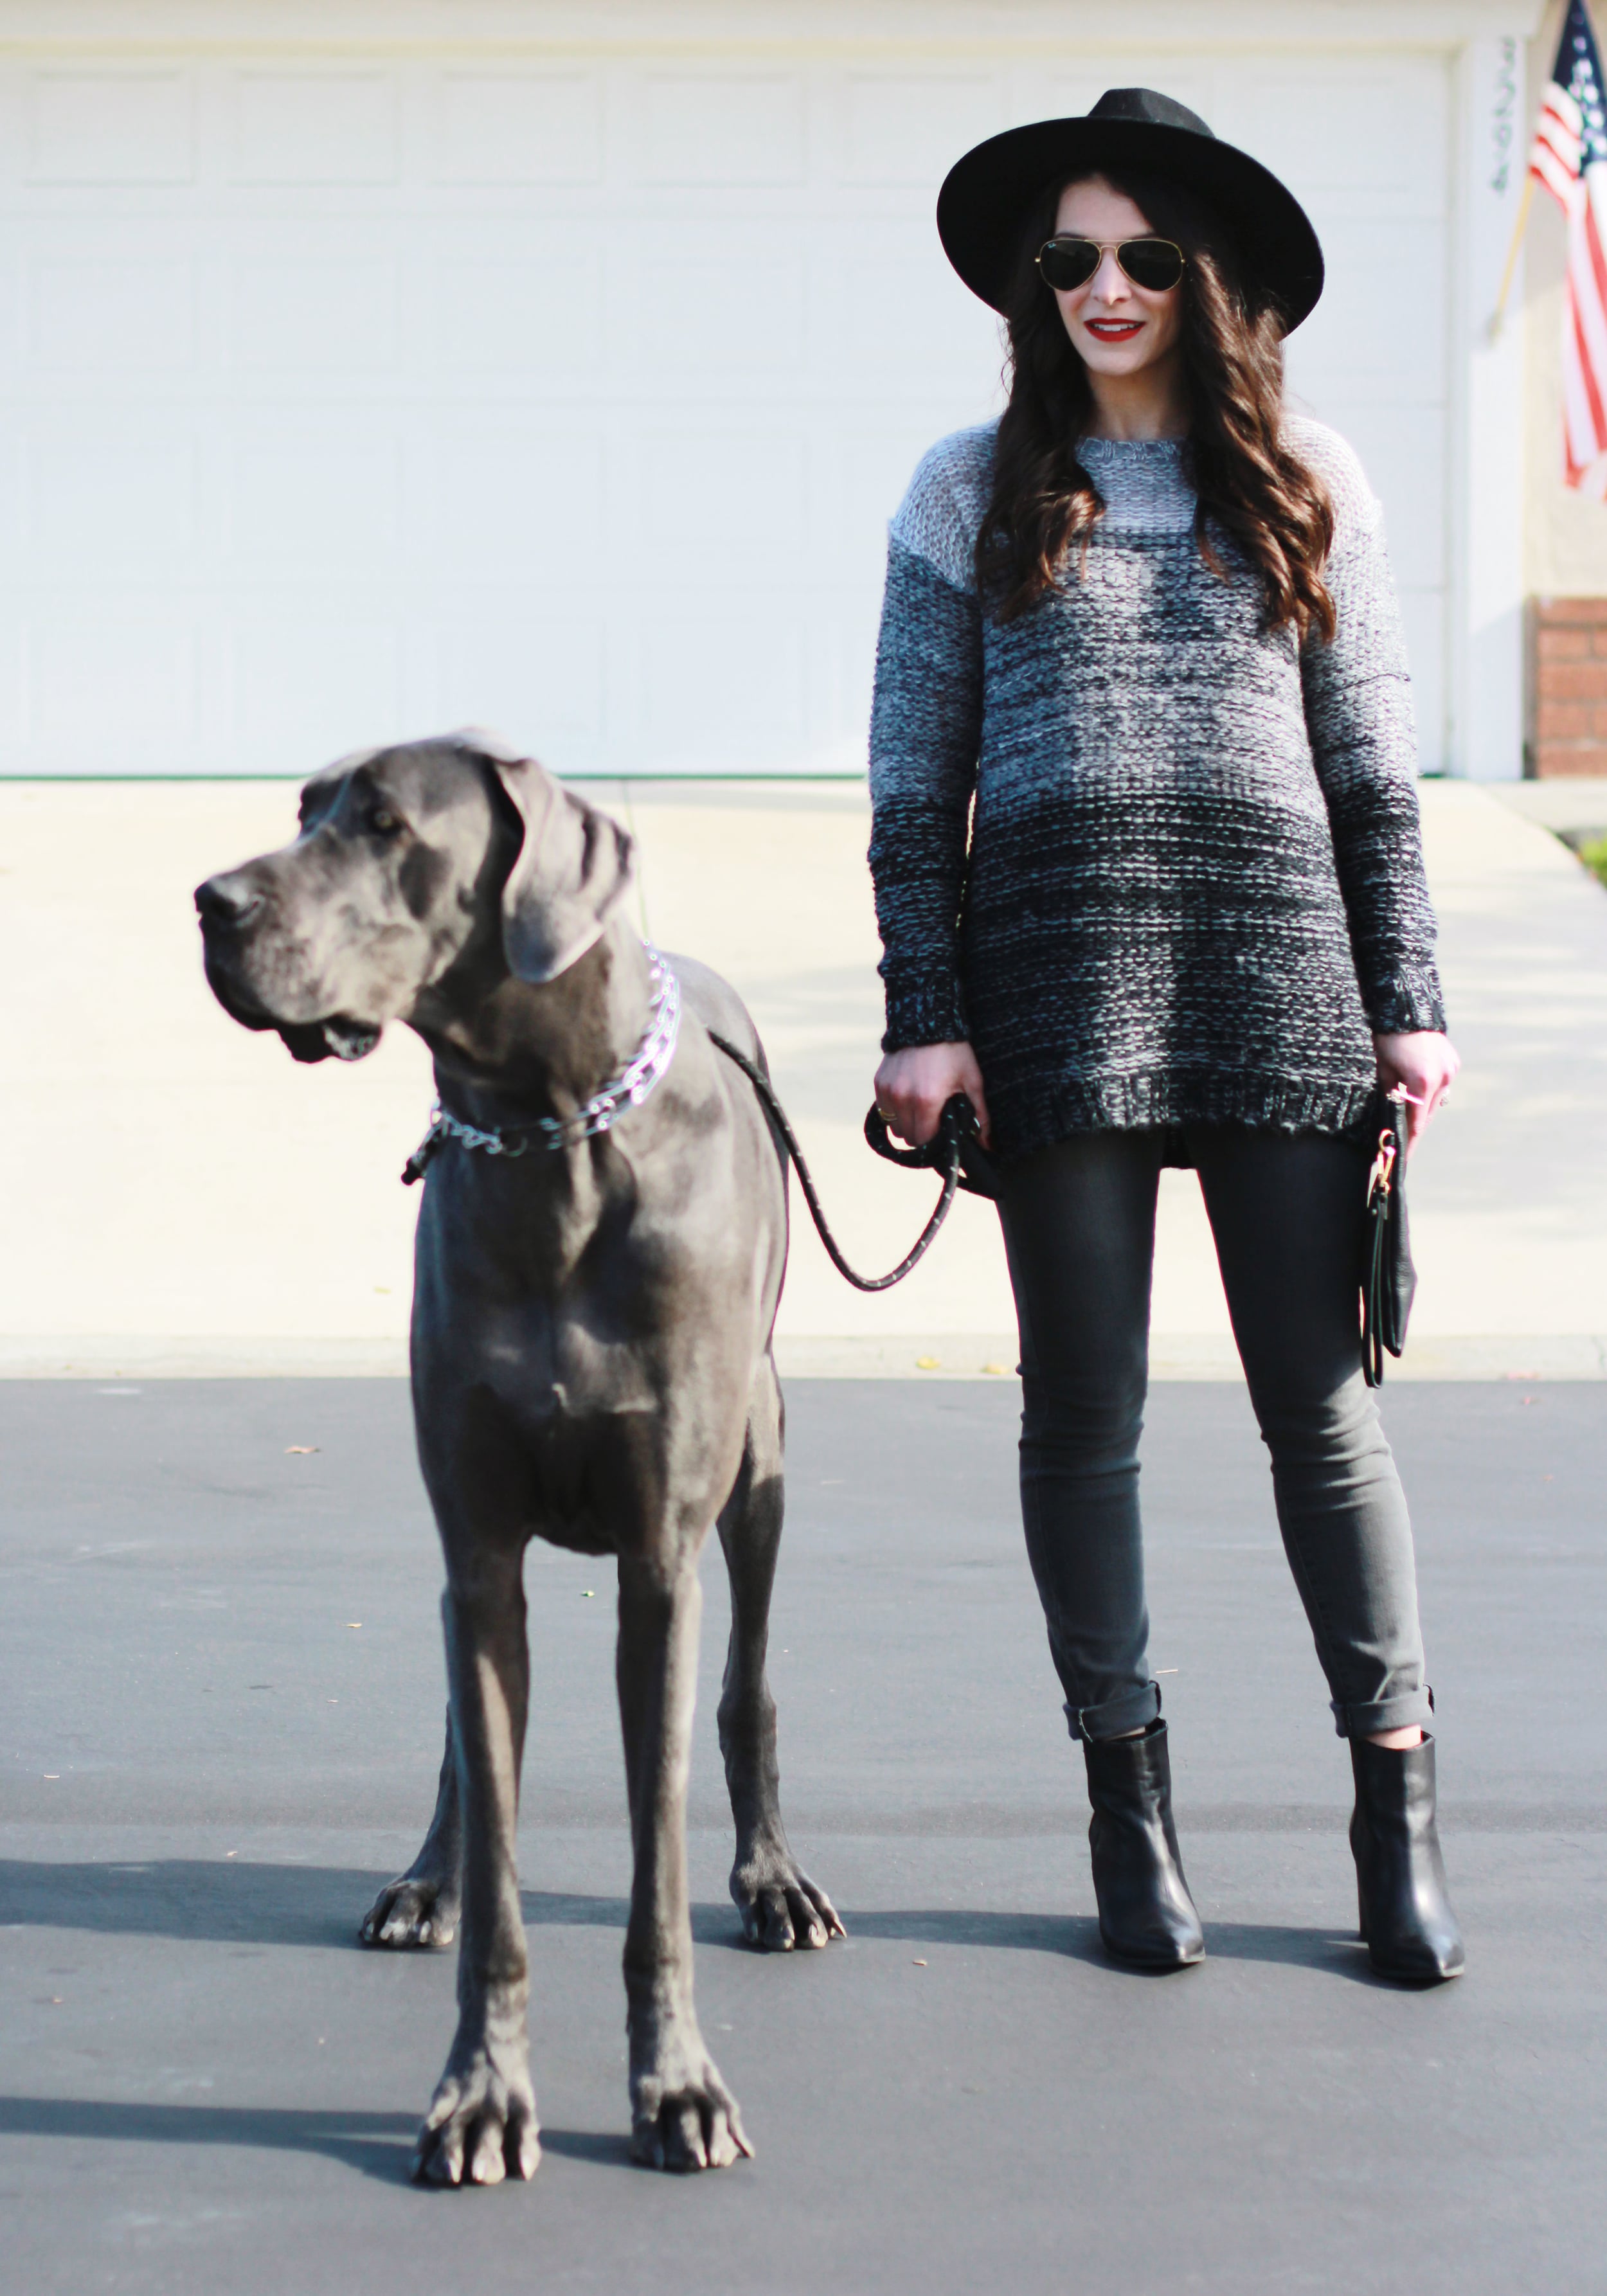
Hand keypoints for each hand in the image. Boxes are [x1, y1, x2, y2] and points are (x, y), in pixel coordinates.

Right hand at [873, 1041, 991, 1149]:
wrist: (928, 1021)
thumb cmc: (954, 1053)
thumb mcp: (972, 1082)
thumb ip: (980, 1116)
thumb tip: (988, 1145)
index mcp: (926, 1101)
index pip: (924, 1140)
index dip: (935, 1142)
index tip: (943, 1134)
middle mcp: (903, 1098)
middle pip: (908, 1137)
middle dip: (922, 1135)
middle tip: (935, 1122)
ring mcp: (888, 1090)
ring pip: (894, 1127)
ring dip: (907, 1124)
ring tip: (921, 1110)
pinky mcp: (879, 1082)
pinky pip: (884, 1111)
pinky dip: (895, 1111)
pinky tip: (909, 1099)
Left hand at [1373, 1030, 1458, 1155]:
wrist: (1406, 1009)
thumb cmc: (1388, 1038)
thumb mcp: (1383, 1069)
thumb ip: (1391, 1095)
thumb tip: (1393, 1115)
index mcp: (1422, 1081)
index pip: (1416, 1122)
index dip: (1410, 1141)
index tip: (1404, 1157)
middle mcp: (1441, 1077)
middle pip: (1429, 1113)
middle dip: (1416, 1129)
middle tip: (1405, 1146)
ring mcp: (1450, 1068)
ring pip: (1437, 1100)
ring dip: (1424, 1111)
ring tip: (1411, 1124)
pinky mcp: (1452, 1061)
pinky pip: (1442, 1085)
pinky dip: (1431, 1093)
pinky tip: (1420, 1098)